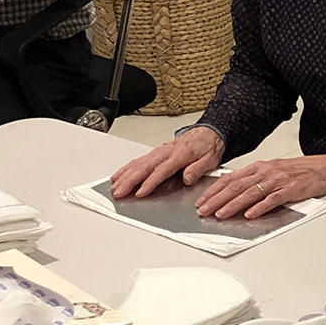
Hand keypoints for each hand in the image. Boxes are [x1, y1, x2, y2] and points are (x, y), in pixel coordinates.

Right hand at [109, 127, 224, 198]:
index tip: (140, 192)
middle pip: (144, 167)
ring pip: (138, 163)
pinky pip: (138, 160)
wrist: (209, 132)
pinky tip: (118, 175)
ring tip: (114, 187)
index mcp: (179, 155)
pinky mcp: (156, 152)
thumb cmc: (208, 146)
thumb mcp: (210, 159)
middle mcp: (166, 152)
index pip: (161, 171)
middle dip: (129, 180)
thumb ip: (198, 169)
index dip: (150, 182)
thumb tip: (187, 178)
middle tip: (119, 192)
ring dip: (125, 175)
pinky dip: (126, 168)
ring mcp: (159, 151)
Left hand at [194, 156, 325, 219]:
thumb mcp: (270, 171)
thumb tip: (230, 190)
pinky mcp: (290, 190)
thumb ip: (252, 180)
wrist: (323, 169)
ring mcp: (277, 181)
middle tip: (204, 210)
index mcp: (258, 167)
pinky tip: (250, 214)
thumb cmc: (297, 172)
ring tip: (221, 214)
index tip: (202, 201)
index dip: (214, 190)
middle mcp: (265, 172)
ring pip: (250, 193)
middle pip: (236, 186)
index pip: (230, 178)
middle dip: (217, 199)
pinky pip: (272, 199)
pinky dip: (260, 207)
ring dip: (233, 205)